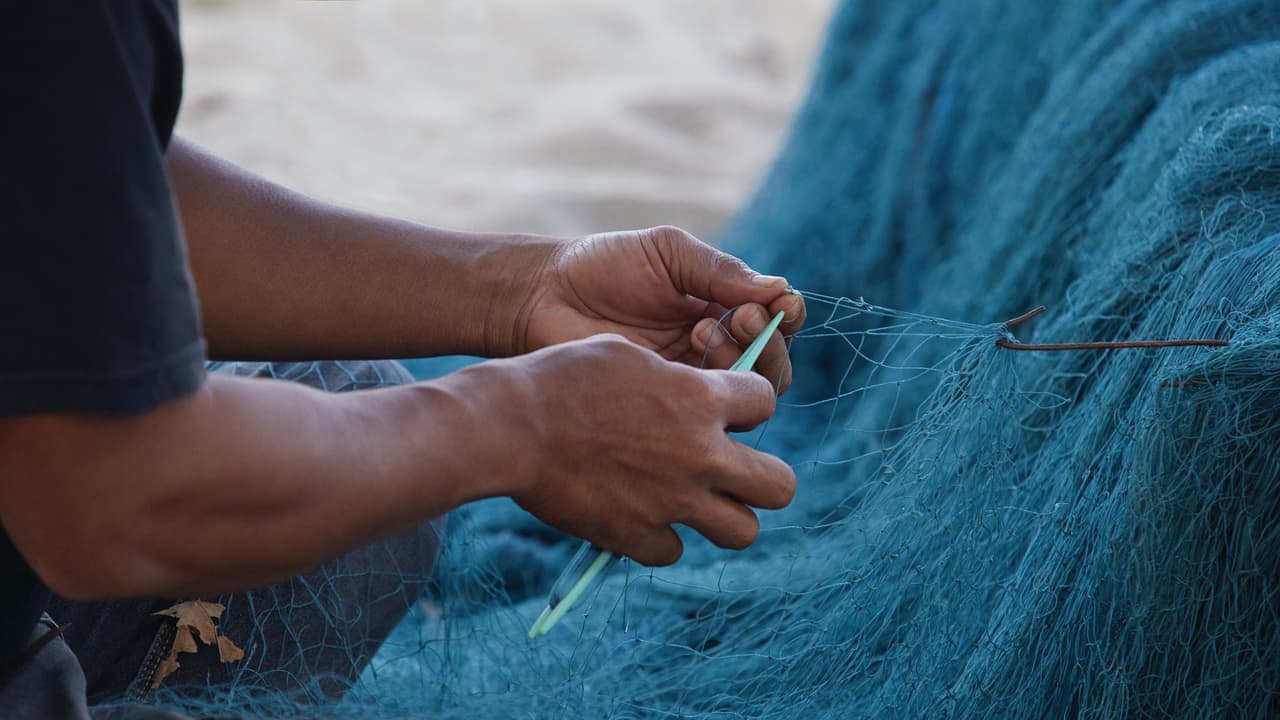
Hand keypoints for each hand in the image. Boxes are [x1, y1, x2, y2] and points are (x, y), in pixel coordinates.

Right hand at [495, 334, 796, 565]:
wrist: (510, 426)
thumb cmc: (561, 377)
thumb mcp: (626, 354)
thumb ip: (673, 379)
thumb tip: (694, 390)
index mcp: (701, 399)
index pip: (767, 401)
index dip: (747, 403)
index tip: (725, 407)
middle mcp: (700, 455)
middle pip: (780, 485)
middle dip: (763, 476)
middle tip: (733, 469)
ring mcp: (672, 501)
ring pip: (743, 531)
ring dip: (724, 516)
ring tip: (695, 501)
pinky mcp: (636, 536)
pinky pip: (673, 551)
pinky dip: (660, 537)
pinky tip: (638, 515)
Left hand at [515, 226, 806, 392]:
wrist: (545, 298)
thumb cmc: (603, 266)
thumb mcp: (668, 254)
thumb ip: (720, 271)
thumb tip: (782, 290)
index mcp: (722, 306)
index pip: (776, 320)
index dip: (785, 314)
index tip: (775, 304)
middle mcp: (715, 347)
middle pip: (773, 365)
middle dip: (766, 343)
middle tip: (737, 318)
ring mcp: (691, 381)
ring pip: (749, 394)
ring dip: (740, 363)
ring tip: (700, 332)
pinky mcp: (667, 409)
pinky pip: (708, 413)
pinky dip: (709, 388)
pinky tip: (682, 355)